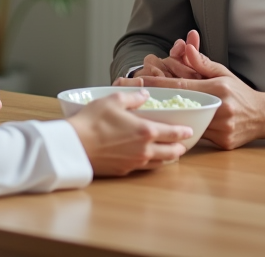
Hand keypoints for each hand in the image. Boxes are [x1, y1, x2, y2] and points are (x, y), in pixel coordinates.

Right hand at [66, 90, 193, 175]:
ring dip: (168, 157)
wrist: (75, 146)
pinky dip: (152, 163)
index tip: (189, 130)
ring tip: (170, 153)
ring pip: (160, 163)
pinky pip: (145, 168)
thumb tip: (144, 94)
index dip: (184, 132)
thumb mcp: (113, 100)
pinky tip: (148, 158)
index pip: (173, 133)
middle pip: (172, 152)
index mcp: (146, 131)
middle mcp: (145, 149)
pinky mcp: (124, 171)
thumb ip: (132, 97)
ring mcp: (135, 162)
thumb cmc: (92, 122)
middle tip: (183, 143)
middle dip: (180, 147)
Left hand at [115, 34, 264, 149]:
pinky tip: (169, 130)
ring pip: (187, 125)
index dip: (157, 85)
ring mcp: (222, 128)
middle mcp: (220, 108)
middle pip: (181, 107)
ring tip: (147, 116)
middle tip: (135, 102)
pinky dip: (184, 132)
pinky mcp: (222, 142)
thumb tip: (185, 47)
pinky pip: (197, 137)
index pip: (180, 86)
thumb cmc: (240, 92)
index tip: (137, 82)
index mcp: (218, 88)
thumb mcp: (222, 72)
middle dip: (157, 104)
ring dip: (169, 120)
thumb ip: (201, 62)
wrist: (264, 116)